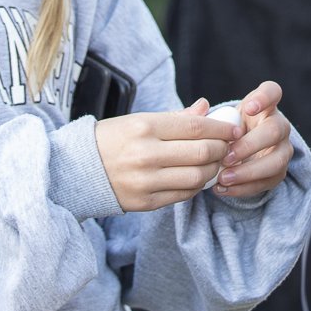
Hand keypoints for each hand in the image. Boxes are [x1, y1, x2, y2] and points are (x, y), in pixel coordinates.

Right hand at [94, 99, 233, 211]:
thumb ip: (176, 117)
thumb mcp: (139, 120)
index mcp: (145, 127)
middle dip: (221, 149)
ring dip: (212, 170)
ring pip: (197, 177)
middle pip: (201, 152)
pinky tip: (196, 177)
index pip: (195, 127)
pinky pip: (183, 194)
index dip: (220, 128)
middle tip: (227, 146)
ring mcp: (146, 181)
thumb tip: (206, 108)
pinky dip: (196, 186)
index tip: (232, 129)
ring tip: (213, 163)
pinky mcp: (145, 202)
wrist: (78, 170)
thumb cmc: (112, 139)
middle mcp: (146, 154)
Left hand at [212, 80, 295, 198]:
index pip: (272, 92)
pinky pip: (266, 183)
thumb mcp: (219, 119)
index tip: (248, 108)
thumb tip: (201, 107)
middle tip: (226, 156)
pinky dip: (243, 188)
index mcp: (265, 106)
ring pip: (275, 162)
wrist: (237, 153)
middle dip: (250, 145)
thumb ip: (209, 116)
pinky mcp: (278, 173)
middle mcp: (279, 126)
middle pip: (275, 131)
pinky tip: (222, 189)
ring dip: (248, 172)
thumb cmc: (226, 130)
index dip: (264, 98)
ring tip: (223, 178)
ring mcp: (282, 150)